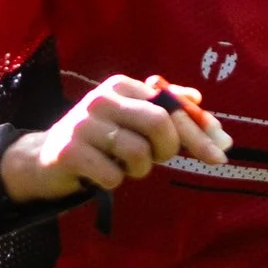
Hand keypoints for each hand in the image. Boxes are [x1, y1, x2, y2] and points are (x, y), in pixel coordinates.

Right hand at [2, 74, 231, 200]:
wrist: (45, 159)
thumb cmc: (98, 139)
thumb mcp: (130, 117)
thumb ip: (164, 108)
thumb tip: (198, 98)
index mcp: (121, 87)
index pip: (171, 106)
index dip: (200, 129)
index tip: (222, 151)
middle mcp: (102, 99)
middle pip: (159, 124)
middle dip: (168, 149)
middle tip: (157, 159)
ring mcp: (83, 125)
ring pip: (138, 153)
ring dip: (138, 169)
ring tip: (122, 165)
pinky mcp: (70, 152)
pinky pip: (114, 176)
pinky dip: (115, 181)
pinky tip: (101, 174)